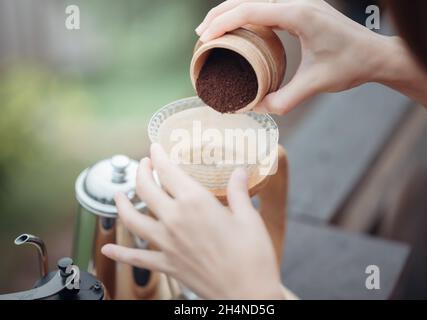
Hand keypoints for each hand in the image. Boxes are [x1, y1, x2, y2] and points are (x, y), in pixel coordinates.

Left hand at [102, 143, 282, 298]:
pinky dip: (120, 252)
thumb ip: (238, 192)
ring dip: (122, 203)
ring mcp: (167, 243)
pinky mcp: (167, 264)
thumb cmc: (252, 257)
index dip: (159, 156)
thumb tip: (240, 172)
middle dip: (141, 171)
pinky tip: (108, 247)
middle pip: (146, 189)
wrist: (247, 294)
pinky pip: (136, 257)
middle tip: (144, 164)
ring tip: (119, 195)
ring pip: (133, 219)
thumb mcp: (249, 218)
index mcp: (196, 203)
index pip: (169, 171)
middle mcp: (175, 220)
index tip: (156, 148)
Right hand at [195, 0, 395, 114]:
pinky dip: (248, 17)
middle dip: (220, 15)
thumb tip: (255, 108)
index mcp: (298, 14)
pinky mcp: (302, 10)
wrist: (377, 55)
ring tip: (214, 32)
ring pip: (256, 1)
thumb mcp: (314, 85)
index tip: (204, 37)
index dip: (222, 22)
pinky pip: (267, 8)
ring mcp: (300, 4)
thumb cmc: (351, 66)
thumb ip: (282, 101)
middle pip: (247, 0)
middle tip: (201, 36)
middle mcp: (297, 2)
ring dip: (232, 13)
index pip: (249, 11)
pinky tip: (240, 30)